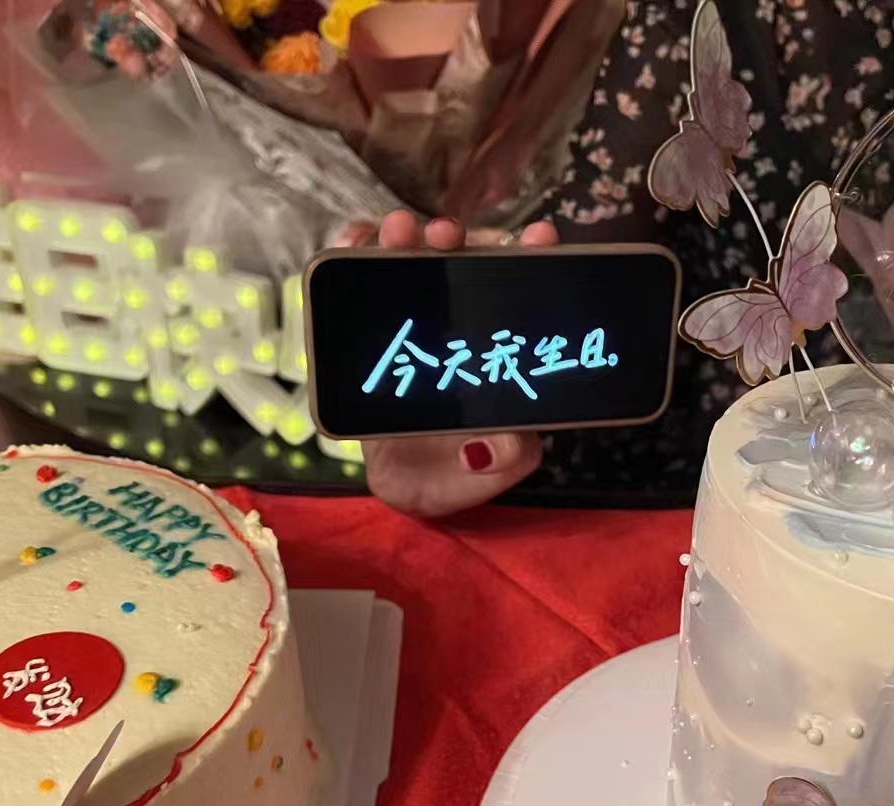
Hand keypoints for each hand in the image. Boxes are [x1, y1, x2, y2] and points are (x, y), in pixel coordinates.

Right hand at [344, 210, 558, 517]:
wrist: (406, 485)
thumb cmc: (456, 474)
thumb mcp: (488, 473)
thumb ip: (507, 459)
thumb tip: (508, 444)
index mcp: (502, 349)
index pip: (519, 294)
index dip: (532, 261)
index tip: (539, 238)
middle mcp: (462, 326)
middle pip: (462, 266)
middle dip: (458, 239)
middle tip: (446, 235)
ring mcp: (416, 321)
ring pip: (412, 265)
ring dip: (405, 239)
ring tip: (398, 232)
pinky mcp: (371, 326)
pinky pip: (360, 282)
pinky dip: (355, 251)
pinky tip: (354, 240)